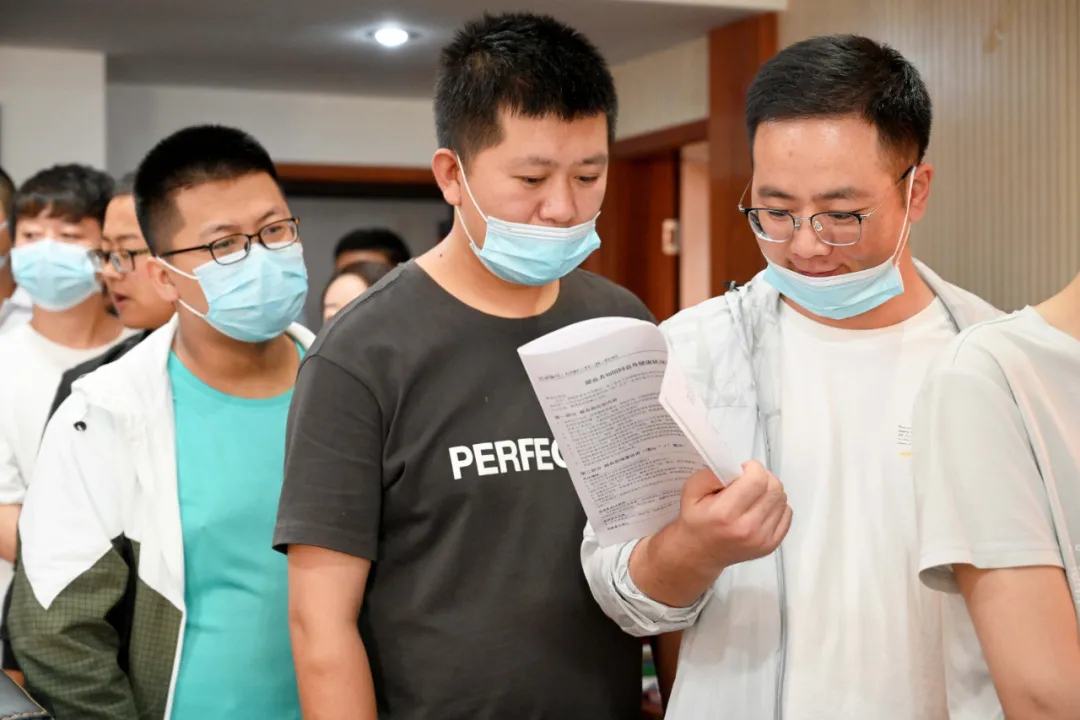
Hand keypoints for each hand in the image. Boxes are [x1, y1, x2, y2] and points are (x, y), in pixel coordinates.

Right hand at [672, 461, 791, 574]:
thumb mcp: (691, 491)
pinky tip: (761, 508)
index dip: (753, 468)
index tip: (742, 470)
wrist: (699, 553)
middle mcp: (747, 528)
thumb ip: (711, 474)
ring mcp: (762, 539)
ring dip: (770, 491)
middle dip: (764, 477)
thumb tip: (737, 469)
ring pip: (782, 499)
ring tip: (754, 495)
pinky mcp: (771, 545)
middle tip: (749, 480)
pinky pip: (787, 514)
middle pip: (774, 488)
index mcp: (725, 513)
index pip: (757, 480)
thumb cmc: (695, 519)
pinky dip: (776, 506)